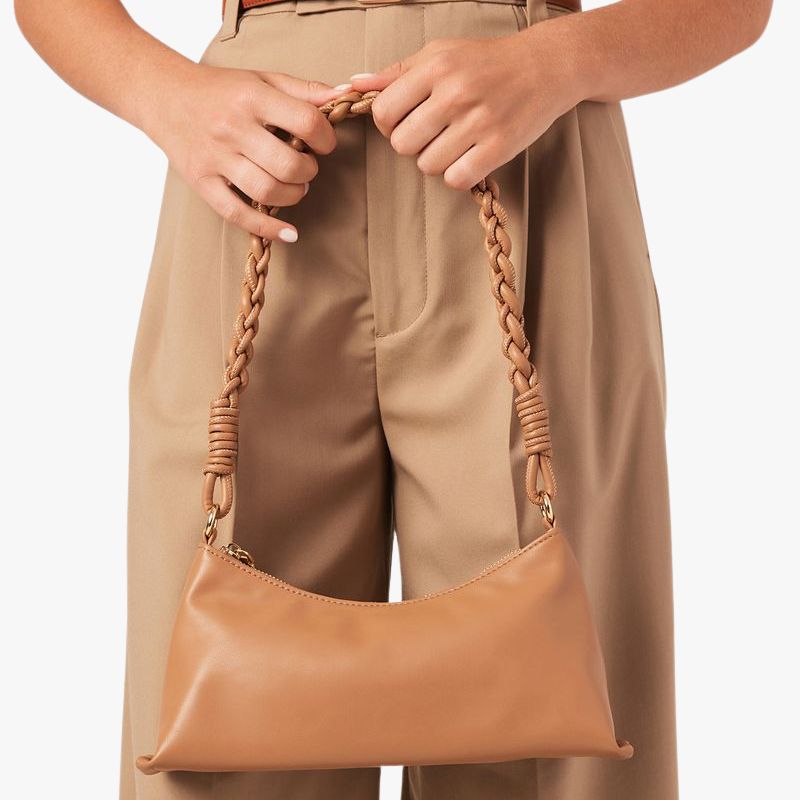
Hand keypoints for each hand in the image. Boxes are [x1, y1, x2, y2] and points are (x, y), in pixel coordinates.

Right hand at [143, 64, 350, 239]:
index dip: (326, 138)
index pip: (306, 123)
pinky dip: (267, 227)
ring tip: (295, 187)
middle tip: (307, 167)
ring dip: (294, 195)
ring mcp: (216, 158)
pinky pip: (237, 214)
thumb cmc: (220, 90)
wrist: (163, 95)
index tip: (324, 143)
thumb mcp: (262, 79)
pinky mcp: (202, 182)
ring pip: (267, 191)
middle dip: (309, 171)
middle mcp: (233, 128)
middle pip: (289, 164)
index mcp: (252, 98)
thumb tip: (345, 95)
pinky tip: (289, 233)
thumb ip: (304, 91)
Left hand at [349, 29, 583, 189]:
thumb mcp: (440, 54)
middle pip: (402, 145)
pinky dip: (458, 175)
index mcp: (435, 67)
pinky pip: (456, 180)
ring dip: (436, 160)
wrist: (546, 66)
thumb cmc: (487, 62)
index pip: (383, 113)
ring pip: (428, 165)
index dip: (389, 124)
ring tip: (454, 142)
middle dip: (412, 144)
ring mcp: (477, 122)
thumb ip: (396, 74)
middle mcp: (455, 93)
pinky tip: (469, 158)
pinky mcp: (498, 148)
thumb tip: (353, 84)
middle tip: (432, 134)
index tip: (406, 120)